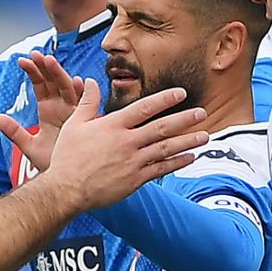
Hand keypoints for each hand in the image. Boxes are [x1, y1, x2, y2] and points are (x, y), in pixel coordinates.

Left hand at [0, 53, 90, 172]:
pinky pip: (85, 104)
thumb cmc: (52, 164)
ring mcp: (75, 113)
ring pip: (68, 88)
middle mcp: (62, 108)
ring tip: (49, 61)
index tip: (22, 61)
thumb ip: (14, 132)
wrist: (68, 180)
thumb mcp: (29, 146)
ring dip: (60, 74)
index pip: (40, 86)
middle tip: (36, 54)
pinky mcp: (86, 122)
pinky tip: (77, 82)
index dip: (32, 73)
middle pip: (54, 82)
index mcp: (48, 110)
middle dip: (46, 68)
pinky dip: (82, 93)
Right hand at [13, 83, 206, 211]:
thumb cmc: (68, 157)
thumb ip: (86, 102)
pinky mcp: (135, 180)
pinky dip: (177, 162)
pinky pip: (161, 169)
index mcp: (112, 125)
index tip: (181, 93)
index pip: (144, 108)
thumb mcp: (74, 124)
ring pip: (166, 148)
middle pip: (161, 127)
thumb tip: (88, 80)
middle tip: (202, 113)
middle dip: (184, 119)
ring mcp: (133, 161)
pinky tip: (190, 157)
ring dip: (187, 141)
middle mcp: (126, 142)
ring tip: (205, 135)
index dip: (164, 99)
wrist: (66, 189)